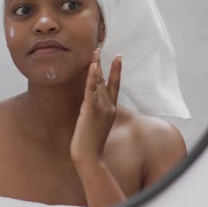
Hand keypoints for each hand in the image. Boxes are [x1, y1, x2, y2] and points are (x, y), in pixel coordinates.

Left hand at [70, 48, 121, 163]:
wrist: (90, 158)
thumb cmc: (91, 146)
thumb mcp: (96, 125)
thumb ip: (95, 113)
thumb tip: (89, 105)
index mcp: (111, 110)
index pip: (115, 86)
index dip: (116, 71)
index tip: (118, 57)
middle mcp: (109, 107)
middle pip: (106, 80)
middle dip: (102, 63)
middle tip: (100, 48)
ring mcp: (101, 108)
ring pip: (99, 83)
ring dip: (96, 66)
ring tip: (94, 52)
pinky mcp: (90, 111)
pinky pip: (92, 90)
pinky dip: (92, 77)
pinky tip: (92, 66)